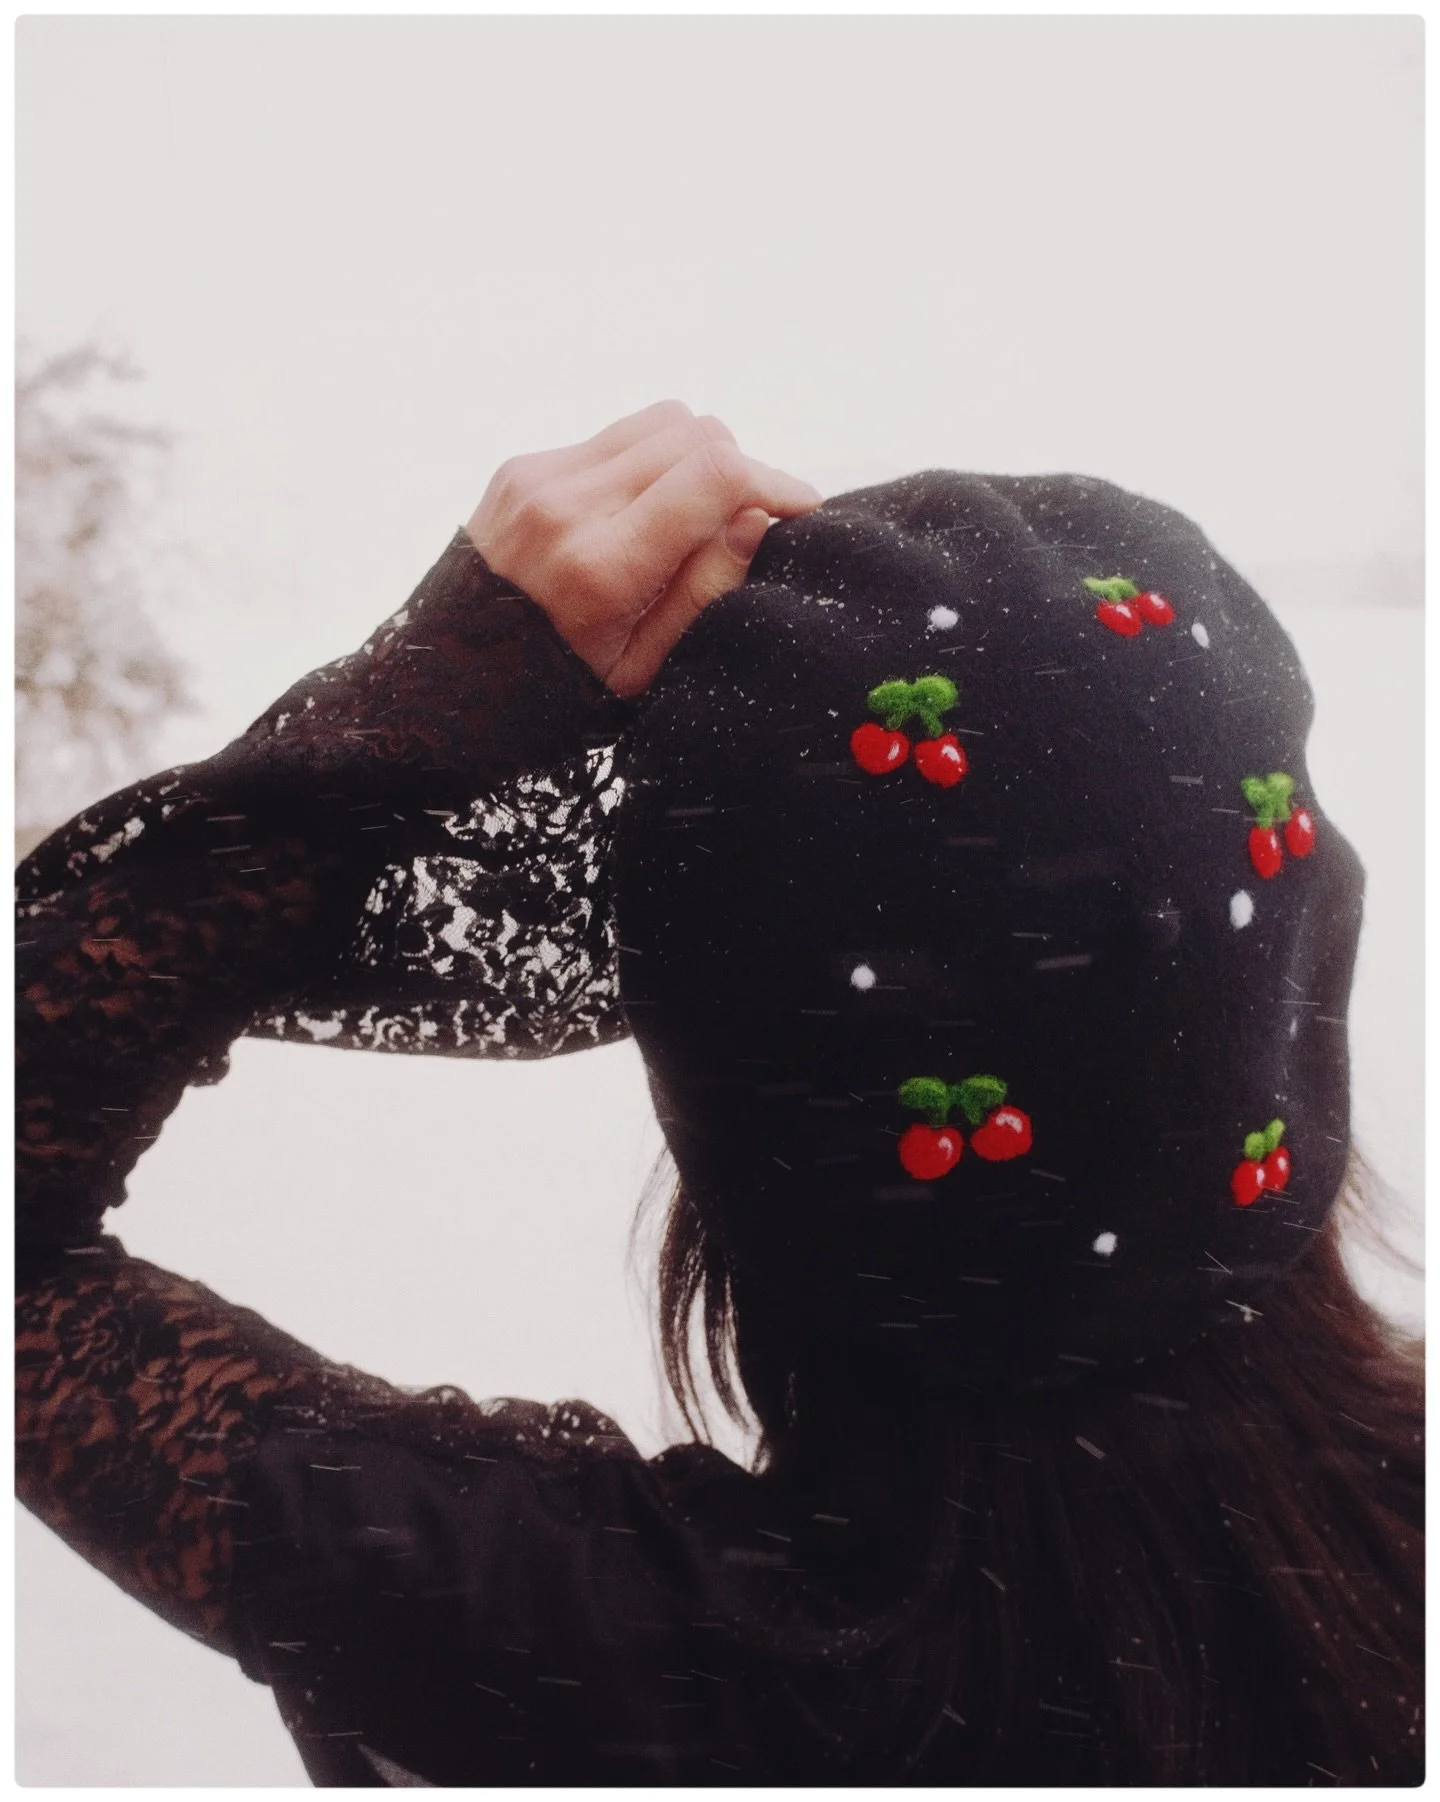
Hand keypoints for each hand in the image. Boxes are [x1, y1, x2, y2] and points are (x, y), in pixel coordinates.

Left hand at [466, 401, 822, 696]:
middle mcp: (567, 506)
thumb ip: (704, 591)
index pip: (715, 476)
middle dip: (740, 470)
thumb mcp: (642, 671)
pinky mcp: (523, 467)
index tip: (801, 510)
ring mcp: (539, 478)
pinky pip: (616, 438)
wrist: (442, 685)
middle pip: (696, 433)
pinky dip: (648, 465)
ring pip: (661, 420)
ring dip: (696, 457)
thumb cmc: (552, 694)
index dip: (775, 484)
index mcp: (601, 567)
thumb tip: (756, 518)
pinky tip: (640, 517)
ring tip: (695, 516)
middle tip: (746, 523)